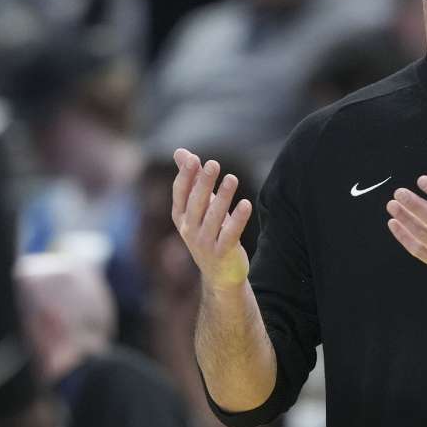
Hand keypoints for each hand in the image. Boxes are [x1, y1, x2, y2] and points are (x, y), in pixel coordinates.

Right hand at [171, 148, 252, 290]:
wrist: (220, 274)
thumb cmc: (209, 232)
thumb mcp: (198, 207)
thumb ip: (191, 179)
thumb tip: (180, 152)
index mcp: (181, 217)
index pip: (180, 194)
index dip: (185, 177)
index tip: (193, 159)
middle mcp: (189, 230)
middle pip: (196, 203)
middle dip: (204, 183)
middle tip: (213, 164)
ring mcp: (205, 243)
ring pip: (214, 217)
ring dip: (224, 197)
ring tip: (232, 178)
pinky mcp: (223, 252)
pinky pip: (231, 233)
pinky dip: (238, 219)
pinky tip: (246, 203)